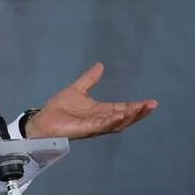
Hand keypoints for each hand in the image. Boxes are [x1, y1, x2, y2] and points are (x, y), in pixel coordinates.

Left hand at [26, 62, 157, 139]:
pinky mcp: (85, 129)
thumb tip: (100, 65)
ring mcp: (94, 126)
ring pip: (117, 123)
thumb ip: (90, 79)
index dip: (137, 106)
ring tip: (141, 108)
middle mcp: (101, 120)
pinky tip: (121, 114)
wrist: (42, 120)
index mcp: (101, 111)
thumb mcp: (77, 90)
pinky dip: (112, 121)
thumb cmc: (58, 109)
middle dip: (139, 113)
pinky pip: (102, 126)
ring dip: (130, 117)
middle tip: (152, 105)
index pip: (124, 108)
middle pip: (125, 118)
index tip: (151, 102)